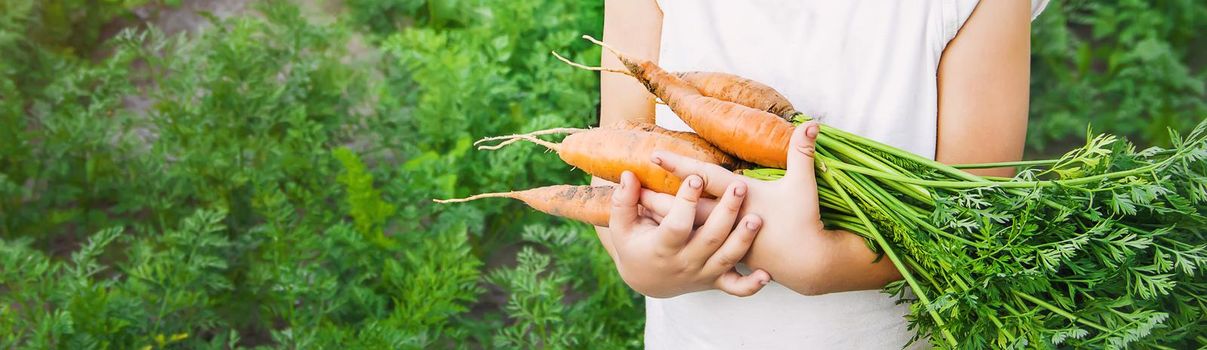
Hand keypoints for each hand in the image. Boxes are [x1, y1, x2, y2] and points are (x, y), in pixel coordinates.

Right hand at [607, 170, 770, 297]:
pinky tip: (766, 274)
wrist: (646, 280)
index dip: (685, 203)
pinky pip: (736, 288)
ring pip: (727, 259)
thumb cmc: (634, 244)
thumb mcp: (622, 225)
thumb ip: (624, 200)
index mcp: (662, 247)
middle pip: (710, 238)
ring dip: (743, 240)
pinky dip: (752, 285)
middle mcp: (685, 262)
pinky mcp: (716, 281)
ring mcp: (703, 273)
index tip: (695, 177)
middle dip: (726, 213)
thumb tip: (627, 175)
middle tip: (739, 186)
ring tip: (757, 218)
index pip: (677, 225)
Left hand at [645, 122, 900, 294]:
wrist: (808, 265)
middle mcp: (726, 220)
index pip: (704, 179)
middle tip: (630, 186)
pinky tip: (659, 236)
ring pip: (685, 229)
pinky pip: (693, 247)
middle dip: (658, 198)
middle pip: (685, 207)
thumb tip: (813, 122)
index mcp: (741, 199)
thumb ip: (803, 152)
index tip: (655, 155)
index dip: (680, 166)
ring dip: (662, 220)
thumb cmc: (804, 222)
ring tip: (637, 210)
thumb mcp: (803, 186)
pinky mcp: (725, 255)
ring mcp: (724, 240)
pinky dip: (677, 241)